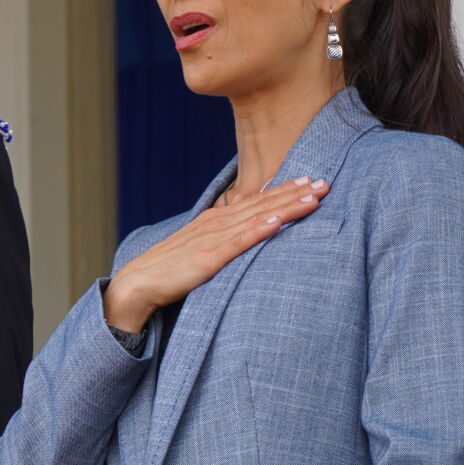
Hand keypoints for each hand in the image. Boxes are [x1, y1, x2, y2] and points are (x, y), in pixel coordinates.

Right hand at [102, 176, 330, 331]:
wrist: (138, 283)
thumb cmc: (169, 269)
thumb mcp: (200, 248)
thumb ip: (223, 240)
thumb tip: (247, 235)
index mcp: (216, 220)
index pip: (256, 200)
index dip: (284, 190)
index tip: (310, 181)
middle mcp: (217, 223)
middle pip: (262, 203)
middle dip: (295, 192)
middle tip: (325, 182)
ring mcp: (213, 239)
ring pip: (258, 217)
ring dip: (286, 206)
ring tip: (313, 197)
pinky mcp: (209, 258)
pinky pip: (239, 242)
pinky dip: (259, 230)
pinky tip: (278, 222)